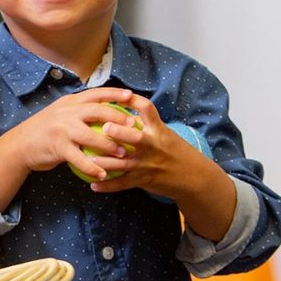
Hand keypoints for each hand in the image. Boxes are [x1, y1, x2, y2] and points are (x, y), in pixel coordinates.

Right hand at [0, 87, 137, 179]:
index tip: (131, 96)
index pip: (95, 93)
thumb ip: (78, 111)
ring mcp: (61, 129)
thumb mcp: (60, 113)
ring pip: (91, 136)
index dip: (114, 94)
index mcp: (69, 102)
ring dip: (109, 145)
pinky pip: (79, 159)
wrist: (20, 145)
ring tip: (123, 153)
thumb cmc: (44, 130)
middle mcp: (66, 112)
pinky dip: (92, 167)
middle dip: (118, 118)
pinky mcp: (57, 147)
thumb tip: (103, 110)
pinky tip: (103, 174)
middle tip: (134, 126)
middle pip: (97, 111)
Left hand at [89, 91, 218, 198]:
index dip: (133, 100)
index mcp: (158, 130)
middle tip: (104, 127)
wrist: (194, 177)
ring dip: (104, 162)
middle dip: (119, 132)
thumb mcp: (165, 134)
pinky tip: (93, 185)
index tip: (118, 94)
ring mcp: (147, 164)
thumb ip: (146, 124)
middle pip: (135, 137)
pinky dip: (107, 186)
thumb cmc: (176, 152)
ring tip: (86, 159)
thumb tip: (123, 111)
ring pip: (122, 163)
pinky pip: (122, 183)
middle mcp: (153, 145)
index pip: (146, 109)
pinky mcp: (144, 180)